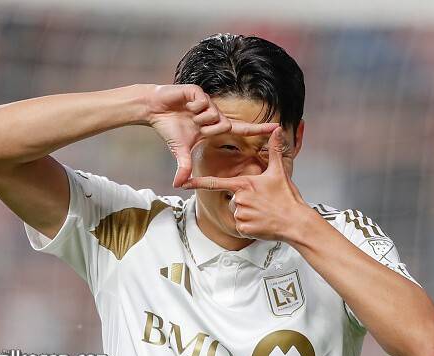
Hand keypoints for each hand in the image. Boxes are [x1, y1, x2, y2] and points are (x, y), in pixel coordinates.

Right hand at [144, 84, 278, 186]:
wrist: (154, 109)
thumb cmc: (169, 128)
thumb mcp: (179, 150)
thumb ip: (184, 167)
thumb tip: (178, 185)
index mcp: (215, 126)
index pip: (242, 129)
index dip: (259, 130)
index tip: (278, 128)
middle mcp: (216, 114)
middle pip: (225, 126)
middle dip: (209, 130)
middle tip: (195, 127)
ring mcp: (209, 102)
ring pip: (214, 116)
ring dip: (199, 119)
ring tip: (188, 115)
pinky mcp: (199, 92)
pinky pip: (203, 104)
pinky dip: (192, 109)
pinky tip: (185, 106)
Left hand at [181, 127, 307, 240]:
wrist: (296, 222)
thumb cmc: (287, 198)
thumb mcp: (279, 172)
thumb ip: (274, 150)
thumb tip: (277, 130)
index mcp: (244, 184)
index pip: (215, 183)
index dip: (198, 182)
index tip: (182, 182)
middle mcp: (239, 199)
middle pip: (233, 199)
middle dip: (245, 202)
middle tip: (263, 203)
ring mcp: (240, 215)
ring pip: (237, 213)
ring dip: (248, 214)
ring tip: (264, 213)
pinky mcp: (243, 229)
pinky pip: (241, 226)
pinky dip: (251, 226)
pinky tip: (263, 222)